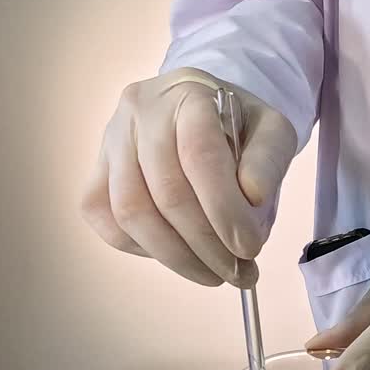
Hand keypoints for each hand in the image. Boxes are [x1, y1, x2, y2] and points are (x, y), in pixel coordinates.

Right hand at [81, 68, 296, 286]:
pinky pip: (106, 220)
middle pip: (166, 192)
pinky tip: (177, 254)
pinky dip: (142, 248)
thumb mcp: (273, 132)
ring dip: (175, 256)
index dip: (225, 210)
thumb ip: (267, 162)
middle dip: (206, 245)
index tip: (249, 247)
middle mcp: (140, 112)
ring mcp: (111, 141)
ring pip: (131, 211)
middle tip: (238, 272)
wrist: (202, 110)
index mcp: (188, 95)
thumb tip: (252, 198)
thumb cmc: (238, 125)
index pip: (200, 157)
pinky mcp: (96, 170)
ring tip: (213, 274)